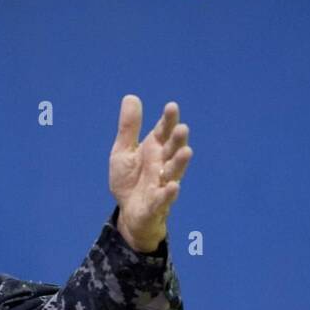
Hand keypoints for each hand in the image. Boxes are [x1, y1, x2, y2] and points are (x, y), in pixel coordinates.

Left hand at [109, 95, 191, 252]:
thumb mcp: (123, 151)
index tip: (171, 107)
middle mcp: (162, 165)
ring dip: (179, 163)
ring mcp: (161, 184)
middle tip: (182, 129)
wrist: (128, 212)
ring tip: (186, 152)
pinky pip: (164, 199)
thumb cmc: (130, 180)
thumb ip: (129, 128)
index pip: (164, 132)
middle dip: (177, 140)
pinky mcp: (156, 205)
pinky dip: (169, 194)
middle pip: (172, 150)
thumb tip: (131, 97)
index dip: (168, 120)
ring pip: (173, 173)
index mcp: (154, 149)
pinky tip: (173, 186)